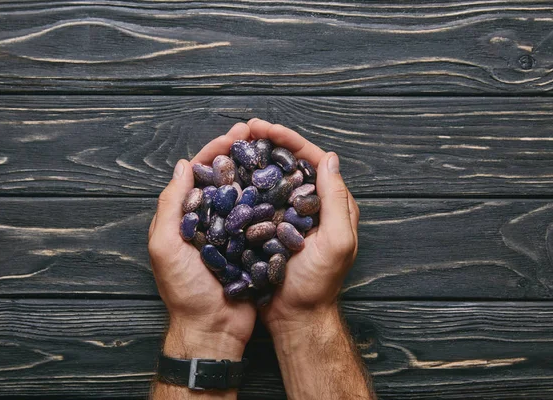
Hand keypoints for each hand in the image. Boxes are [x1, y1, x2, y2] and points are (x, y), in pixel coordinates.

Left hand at [148, 122, 255, 360]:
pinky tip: (283, 184)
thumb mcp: (165, 245)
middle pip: (225, 179)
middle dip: (239, 154)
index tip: (234, 133)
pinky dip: (269, 200)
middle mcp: (209, 220)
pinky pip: (260, 218)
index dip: (215, 151)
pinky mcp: (251, 246)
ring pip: (245, 194)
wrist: (213, 328)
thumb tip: (182, 165)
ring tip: (274, 151)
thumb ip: (170, 205)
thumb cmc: (184, 290)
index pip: (199, 174)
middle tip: (258, 133)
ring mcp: (231, 233)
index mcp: (185, 217)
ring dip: (256, 171)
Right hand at [247, 118, 359, 336]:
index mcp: (331, 203)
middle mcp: (310, 204)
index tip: (265, 127)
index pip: (312, 159)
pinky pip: (259, 198)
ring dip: (255, 158)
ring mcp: (289, 215)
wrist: (296, 316)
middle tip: (244, 128)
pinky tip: (229, 175)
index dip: (289, 140)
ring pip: (272, 177)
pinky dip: (246, 184)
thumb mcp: (336, 242)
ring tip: (234, 145)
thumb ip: (336, 201)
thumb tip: (329, 158)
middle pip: (290, 163)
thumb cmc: (318, 284)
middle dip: (268, 142)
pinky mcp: (270, 227)